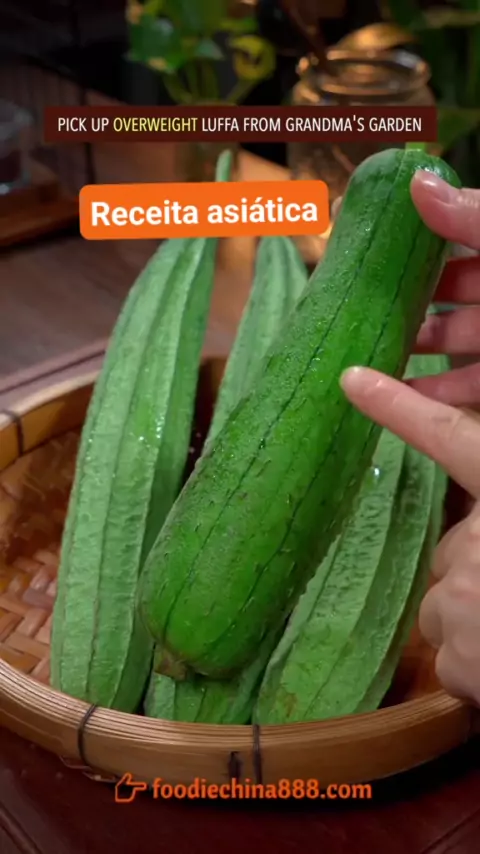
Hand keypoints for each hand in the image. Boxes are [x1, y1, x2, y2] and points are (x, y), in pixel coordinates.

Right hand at [333, 171, 479, 406]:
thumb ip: (473, 217)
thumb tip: (416, 181)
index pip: (464, 234)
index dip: (424, 232)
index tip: (376, 232)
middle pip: (453, 291)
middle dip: (408, 295)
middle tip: (362, 296)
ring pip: (452, 345)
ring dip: (409, 346)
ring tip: (364, 346)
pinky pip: (459, 391)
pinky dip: (426, 393)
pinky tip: (391, 391)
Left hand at [340, 368, 479, 705]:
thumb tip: (469, 543)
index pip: (452, 438)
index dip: (401, 408)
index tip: (354, 380)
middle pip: (450, 558)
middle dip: (475, 579)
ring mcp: (469, 595)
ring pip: (444, 610)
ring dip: (474, 628)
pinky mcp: (462, 654)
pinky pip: (450, 661)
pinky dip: (474, 673)